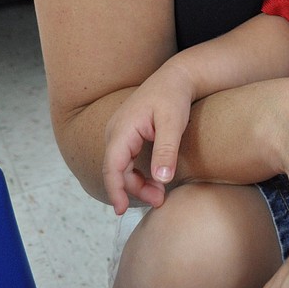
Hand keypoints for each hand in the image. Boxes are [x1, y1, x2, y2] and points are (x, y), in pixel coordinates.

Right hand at [102, 63, 194, 213]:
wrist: (176, 77)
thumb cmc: (174, 96)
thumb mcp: (173, 123)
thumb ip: (166, 151)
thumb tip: (161, 181)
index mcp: (122, 128)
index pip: (112, 166)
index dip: (115, 190)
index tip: (121, 210)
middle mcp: (115, 131)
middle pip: (116, 170)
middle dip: (134, 190)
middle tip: (159, 201)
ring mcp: (119, 132)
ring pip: (121, 167)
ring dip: (137, 183)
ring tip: (159, 194)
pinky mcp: (127, 134)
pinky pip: (126, 160)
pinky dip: (138, 173)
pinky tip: (154, 181)